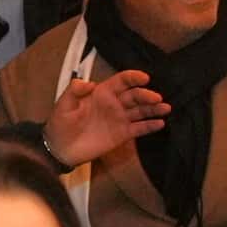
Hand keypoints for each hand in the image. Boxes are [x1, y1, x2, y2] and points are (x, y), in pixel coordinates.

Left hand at [46, 67, 167, 168]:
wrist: (60, 149)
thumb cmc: (60, 124)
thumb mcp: (63, 105)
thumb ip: (74, 91)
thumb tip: (89, 83)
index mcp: (102, 92)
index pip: (122, 81)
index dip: (133, 77)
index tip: (145, 78)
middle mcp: (114, 104)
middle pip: (135, 96)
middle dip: (147, 95)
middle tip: (157, 99)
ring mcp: (119, 119)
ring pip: (140, 111)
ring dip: (153, 109)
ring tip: (166, 108)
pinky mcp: (122, 135)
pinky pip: (139, 128)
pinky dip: (150, 126)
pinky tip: (160, 123)